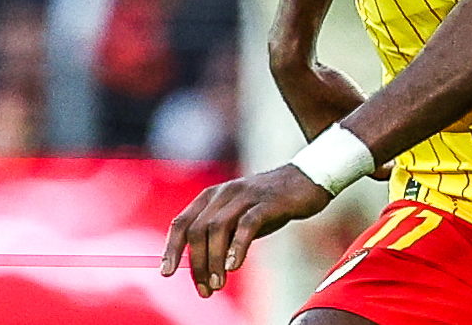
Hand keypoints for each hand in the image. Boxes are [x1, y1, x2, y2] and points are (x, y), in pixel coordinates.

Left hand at [161, 164, 332, 296]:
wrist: (305, 182)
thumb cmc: (268, 205)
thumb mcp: (238, 218)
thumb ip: (219, 237)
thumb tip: (199, 270)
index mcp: (211, 196)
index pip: (181, 223)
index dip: (171, 249)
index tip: (166, 273)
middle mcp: (223, 193)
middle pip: (197, 230)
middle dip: (197, 263)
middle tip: (205, 289)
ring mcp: (245, 196)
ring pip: (217, 229)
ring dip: (214, 261)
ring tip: (218, 284)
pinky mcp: (267, 203)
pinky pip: (246, 225)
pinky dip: (237, 247)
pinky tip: (234, 266)